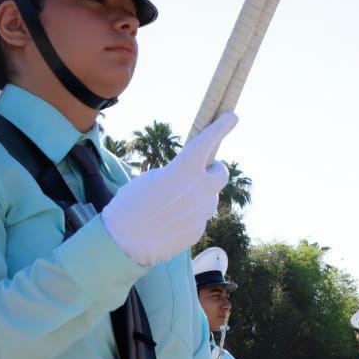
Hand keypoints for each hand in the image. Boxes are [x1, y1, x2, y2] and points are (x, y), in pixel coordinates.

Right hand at [100, 113, 237, 267]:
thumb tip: (189, 179)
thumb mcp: (152, 178)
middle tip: (205, 170)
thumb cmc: (131, 204)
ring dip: (199, 195)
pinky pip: (199, 217)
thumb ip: (177, 174)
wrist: (127, 242)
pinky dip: (189, 215)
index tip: (232, 117)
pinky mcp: (200, 229)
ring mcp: (202, 211)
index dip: (221, 128)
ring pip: (209, 198)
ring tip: (173, 203)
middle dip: (215, 169)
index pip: (207, 142)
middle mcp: (199, 189)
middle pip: (222, 174)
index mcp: (184, 169)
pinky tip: (170, 221)